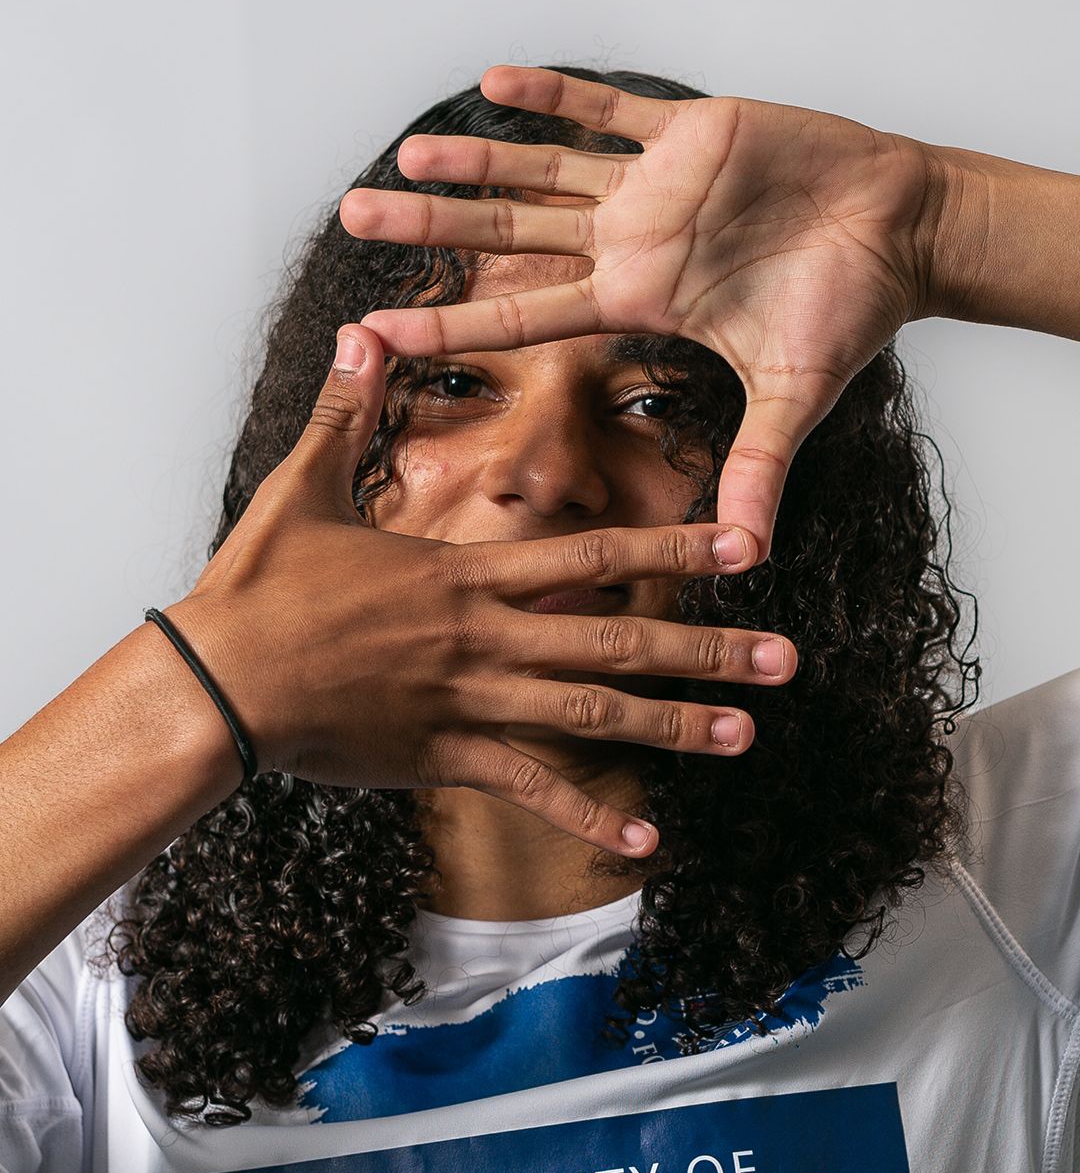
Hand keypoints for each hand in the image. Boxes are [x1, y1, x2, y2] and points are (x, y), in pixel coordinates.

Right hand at [168, 328, 796, 857]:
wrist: (219, 682)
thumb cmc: (257, 590)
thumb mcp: (302, 488)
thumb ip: (345, 413)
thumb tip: (362, 334)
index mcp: (465, 572)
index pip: (590, 553)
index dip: (673, 548)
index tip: (744, 545)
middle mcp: (485, 637)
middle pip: (617, 637)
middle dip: (708, 647)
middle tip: (786, 657)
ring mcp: (471, 701)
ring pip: (593, 713)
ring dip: (676, 725)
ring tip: (749, 734)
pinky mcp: (445, 757)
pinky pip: (533, 789)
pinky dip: (590, 815)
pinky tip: (647, 838)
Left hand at [342, 67, 942, 561]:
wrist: (901, 235)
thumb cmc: (850, 311)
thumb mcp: (795, 397)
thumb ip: (759, 468)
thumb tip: (746, 558)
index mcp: (639, 301)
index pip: (524, 315)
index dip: (451, 326)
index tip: (376, 332)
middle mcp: (631, 243)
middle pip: (508, 236)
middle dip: (432, 229)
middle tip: (355, 215)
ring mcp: (654, 185)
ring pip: (543, 170)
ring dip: (477, 161)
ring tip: (407, 154)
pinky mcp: (692, 129)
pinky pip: (611, 106)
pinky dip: (558, 94)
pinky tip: (496, 82)